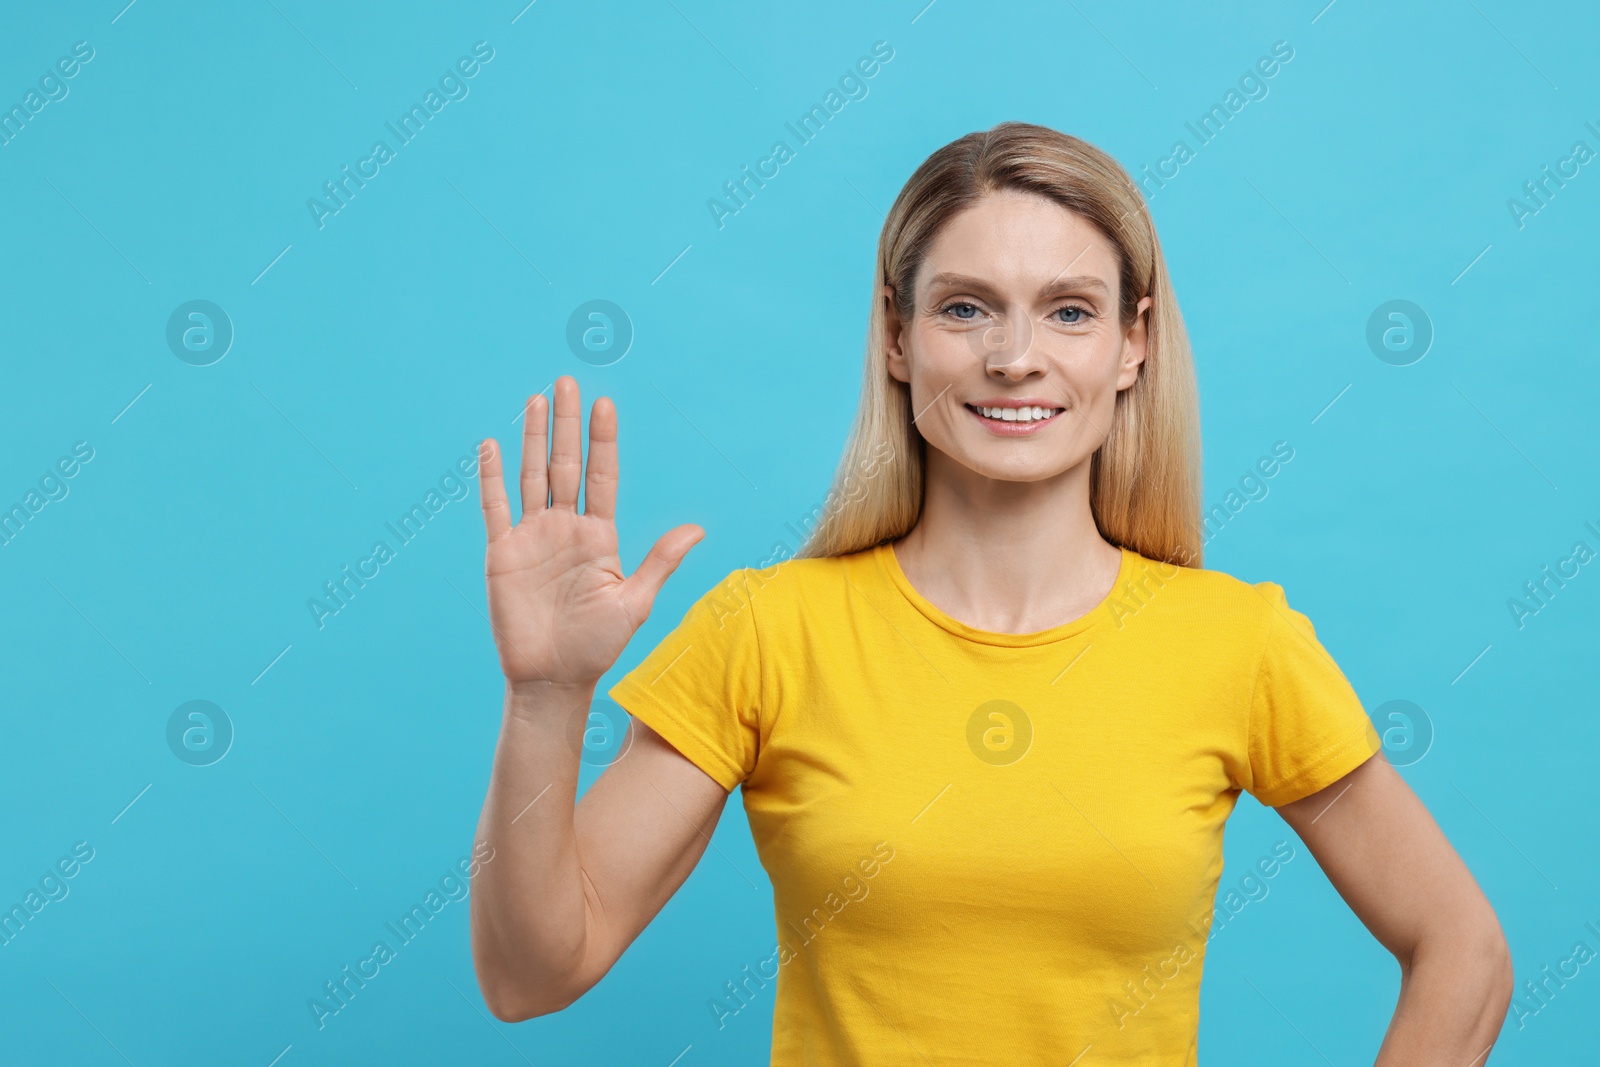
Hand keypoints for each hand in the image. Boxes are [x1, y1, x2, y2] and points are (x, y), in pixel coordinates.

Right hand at [477, 376, 703, 688]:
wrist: (553, 679)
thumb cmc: (597, 645)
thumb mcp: (634, 602)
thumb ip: (660, 561)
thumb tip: (697, 529)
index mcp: (599, 536)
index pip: (601, 476)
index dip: (603, 441)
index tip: (605, 404)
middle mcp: (565, 528)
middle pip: (565, 464)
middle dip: (567, 424)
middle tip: (567, 381)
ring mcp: (532, 538)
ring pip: (531, 476)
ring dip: (531, 438)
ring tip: (535, 400)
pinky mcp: (503, 553)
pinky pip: (495, 507)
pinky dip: (492, 477)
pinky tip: (492, 445)